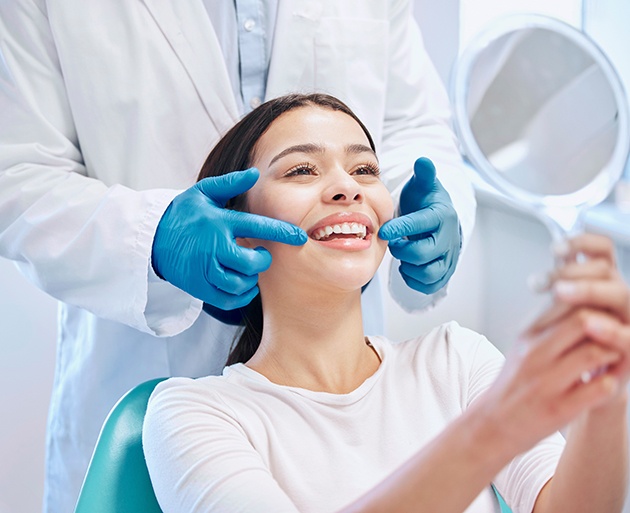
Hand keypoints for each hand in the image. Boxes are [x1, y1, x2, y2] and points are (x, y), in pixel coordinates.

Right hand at [152, 168, 306, 309]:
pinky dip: (241, 296)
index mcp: (219, 222)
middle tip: (261, 255)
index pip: (257, 226)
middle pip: (250, 262)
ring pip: (239, 283)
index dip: (282, 232)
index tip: (300, 237)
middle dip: (263, 260)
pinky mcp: (198, 287)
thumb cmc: (183, 213)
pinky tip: (243, 285)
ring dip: (252, 279)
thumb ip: (230, 183)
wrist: (150, 238)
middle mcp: (212, 247)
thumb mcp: (203, 193)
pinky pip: (227, 300)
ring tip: (249, 269)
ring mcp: (204, 269)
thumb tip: (255, 174)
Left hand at [378, 157, 460, 294]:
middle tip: (393, 242)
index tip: (384, 230)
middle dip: (402, 249)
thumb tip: (423, 160)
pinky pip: (430, 285)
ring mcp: (448, 258)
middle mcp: (448, 239)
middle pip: (423, 253)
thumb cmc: (426, 202)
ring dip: (409, 266)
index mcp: (441, 216)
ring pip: (429, 273)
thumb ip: (423, 174)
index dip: (401, 228)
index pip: (421, 224)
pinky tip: (406, 267)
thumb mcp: (423, 185)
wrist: (440, 219)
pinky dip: (415, 280)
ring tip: (402, 254)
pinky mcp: (444, 272)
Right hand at [479, 234, 629, 455]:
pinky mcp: (560, 408)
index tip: (603, 312)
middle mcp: (534, 354)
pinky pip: (600, 388)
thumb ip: (548, 325)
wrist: (493, 424)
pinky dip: (612, 383)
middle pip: (583, 320)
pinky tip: (608, 383)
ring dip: (613, 354)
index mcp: (527, 335)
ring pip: (595, 352)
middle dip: (608, 325)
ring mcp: (546, 381)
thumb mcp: (523, 347)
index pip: (565, 299)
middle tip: (616, 333)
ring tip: (613, 358)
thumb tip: (577, 300)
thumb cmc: (515, 383)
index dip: (592, 302)